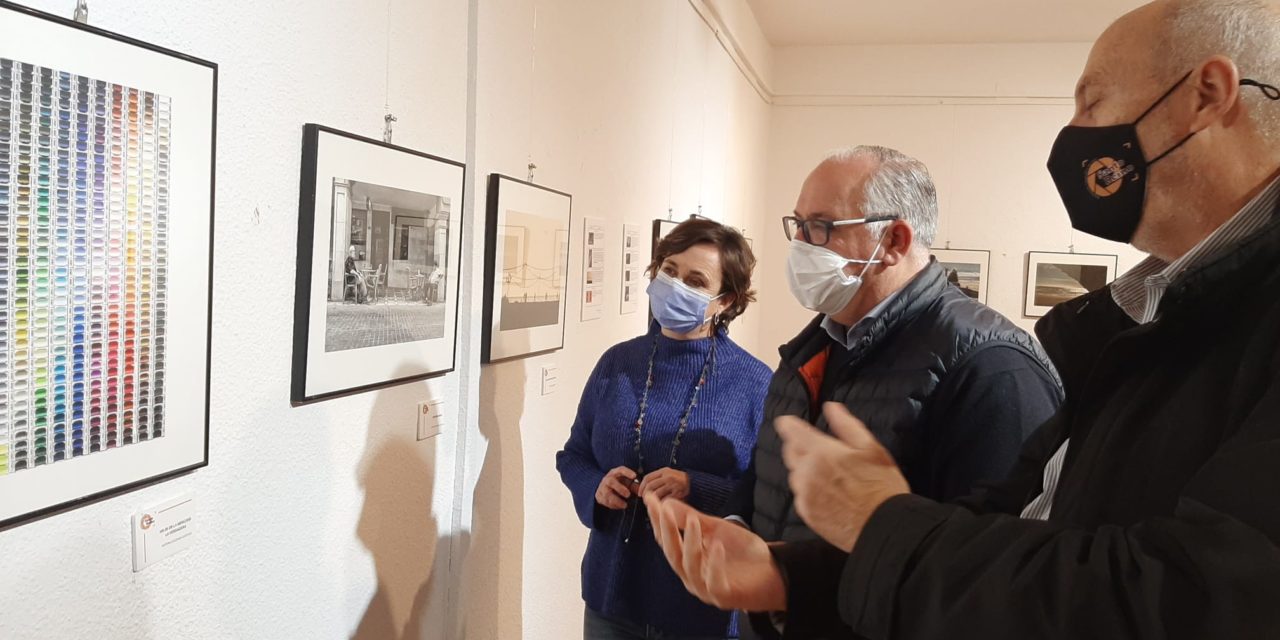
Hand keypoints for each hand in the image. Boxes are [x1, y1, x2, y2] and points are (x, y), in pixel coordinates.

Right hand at [595, 466, 637, 509]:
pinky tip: (619, 507)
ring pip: (607, 494)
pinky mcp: (599, 496)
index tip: (634, 476)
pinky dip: (612, 505)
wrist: (604, 489)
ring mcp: (602, 487)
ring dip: (616, 500)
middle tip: (628, 495)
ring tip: (625, 505)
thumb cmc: (619, 484)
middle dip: (620, 488)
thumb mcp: (626, 483)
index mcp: (615, 473)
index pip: (620, 470)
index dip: (627, 472)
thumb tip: (642, 490)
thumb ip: (634, 486)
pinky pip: (605, 501)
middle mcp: (607, 479)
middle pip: (611, 481)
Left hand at [638, 467, 689, 500]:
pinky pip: (665, 500)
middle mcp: (668, 477)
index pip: (647, 478)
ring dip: (651, 501)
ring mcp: (672, 485)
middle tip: (644, 499)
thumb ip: (658, 478)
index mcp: (664, 471)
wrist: (695, 483)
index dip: (641, 486)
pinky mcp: (677, 493)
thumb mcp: (669, 474)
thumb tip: (644, 486)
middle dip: (644, 494)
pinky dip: (661, 503)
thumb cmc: (680, 480)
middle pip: (650, 486)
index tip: (640, 492)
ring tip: (651, 504)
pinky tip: (660, 505)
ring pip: (656, 494)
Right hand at [644, 492, 785, 611]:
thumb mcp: (715, 530)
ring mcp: (704, 587)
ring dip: (690, 542)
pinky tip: (717, 546)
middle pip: (672, 552)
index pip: (666, 538)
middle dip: (667, 530)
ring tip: (693, 521)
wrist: (772, 575)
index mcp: (686, 558)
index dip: (657, 519)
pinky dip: (714, 564)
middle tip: (664, 509)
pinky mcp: (722, 596)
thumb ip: (691, 519)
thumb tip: (666, 502)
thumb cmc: (741, 554)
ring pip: (689, 566)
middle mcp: (690, 574)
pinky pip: (713, 581)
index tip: (649, 498)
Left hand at [776, 402, 909, 552]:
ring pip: (794, 474)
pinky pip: (800, 495)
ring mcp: (804, 495)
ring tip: (828, 474)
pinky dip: (808, 490)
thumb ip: (846, 425)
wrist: (884, 527)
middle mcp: (806, 473)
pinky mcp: (806, 514)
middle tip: (816, 449)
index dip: (788, 424)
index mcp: (821, 452)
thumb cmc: (881, 485)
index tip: (787, 422)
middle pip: (789, 452)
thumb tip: (831, 407)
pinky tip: (828, 493)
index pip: (791, 431)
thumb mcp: (871, 448)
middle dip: (798, 446)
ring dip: (803, 469)